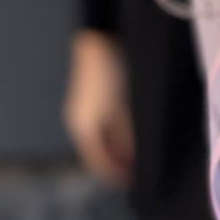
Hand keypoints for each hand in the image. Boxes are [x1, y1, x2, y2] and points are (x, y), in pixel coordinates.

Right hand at [62, 30, 135, 187]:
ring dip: (118, 148)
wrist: (99, 38)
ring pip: (102, 138)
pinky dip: (116, 133)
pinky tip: (132, 131)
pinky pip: (103, 125)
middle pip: (99, 151)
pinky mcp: (91, 98)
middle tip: (140, 169)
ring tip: (140, 153)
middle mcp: (79, 122)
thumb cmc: (110, 73)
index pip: (98, 163)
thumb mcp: (122, 108)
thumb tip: (132, 158)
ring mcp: (83, 109)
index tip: (135, 181)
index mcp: (83, 128)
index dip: (116, 174)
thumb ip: (126, 135)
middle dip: (118, 162)